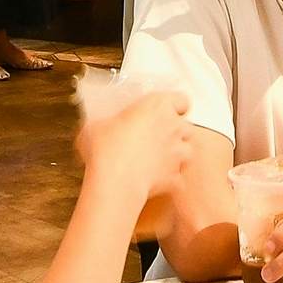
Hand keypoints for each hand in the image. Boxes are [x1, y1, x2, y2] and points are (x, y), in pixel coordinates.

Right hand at [77, 79, 188, 196]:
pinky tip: (154, 180)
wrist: (114, 182)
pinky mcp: (176, 177)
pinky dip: (169, 179)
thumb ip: (106, 122)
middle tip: (155, 136)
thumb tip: (99, 126)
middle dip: (174, 131)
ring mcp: (178, 153)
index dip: (174, 106)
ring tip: (157, 158)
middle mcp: (174, 127)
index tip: (163, 111)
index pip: (181, 99)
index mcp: (158, 106)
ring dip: (175, 153)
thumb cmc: (105, 148)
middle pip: (185, 125)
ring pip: (186, 151)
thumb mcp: (96, 125)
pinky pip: (177, 177)